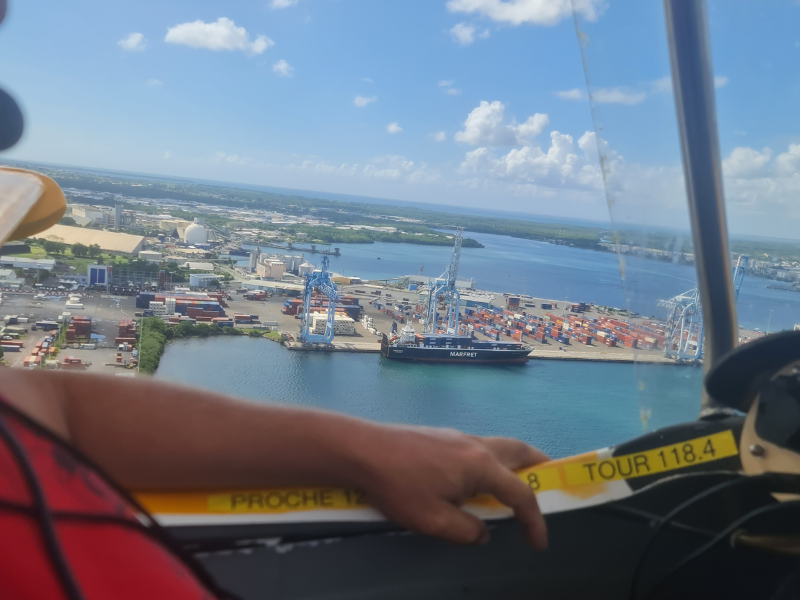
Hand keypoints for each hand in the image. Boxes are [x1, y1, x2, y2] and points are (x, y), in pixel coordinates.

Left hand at [353, 424, 548, 547]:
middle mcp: (476, 445)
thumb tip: (483, 533)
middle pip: (521, 451)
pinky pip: (480, 448)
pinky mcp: (441, 436)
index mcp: (481, 465)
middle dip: (541, 467)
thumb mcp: (434, 521)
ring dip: (516, 463)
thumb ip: (466, 531)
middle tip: (551, 485)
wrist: (362, 450)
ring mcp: (458, 436)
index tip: (538, 543)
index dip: (535, 520)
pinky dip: (492, 462)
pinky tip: (475, 481)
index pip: (521, 494)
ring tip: (516, 485)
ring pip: (500, 446)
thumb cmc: (399, 486)